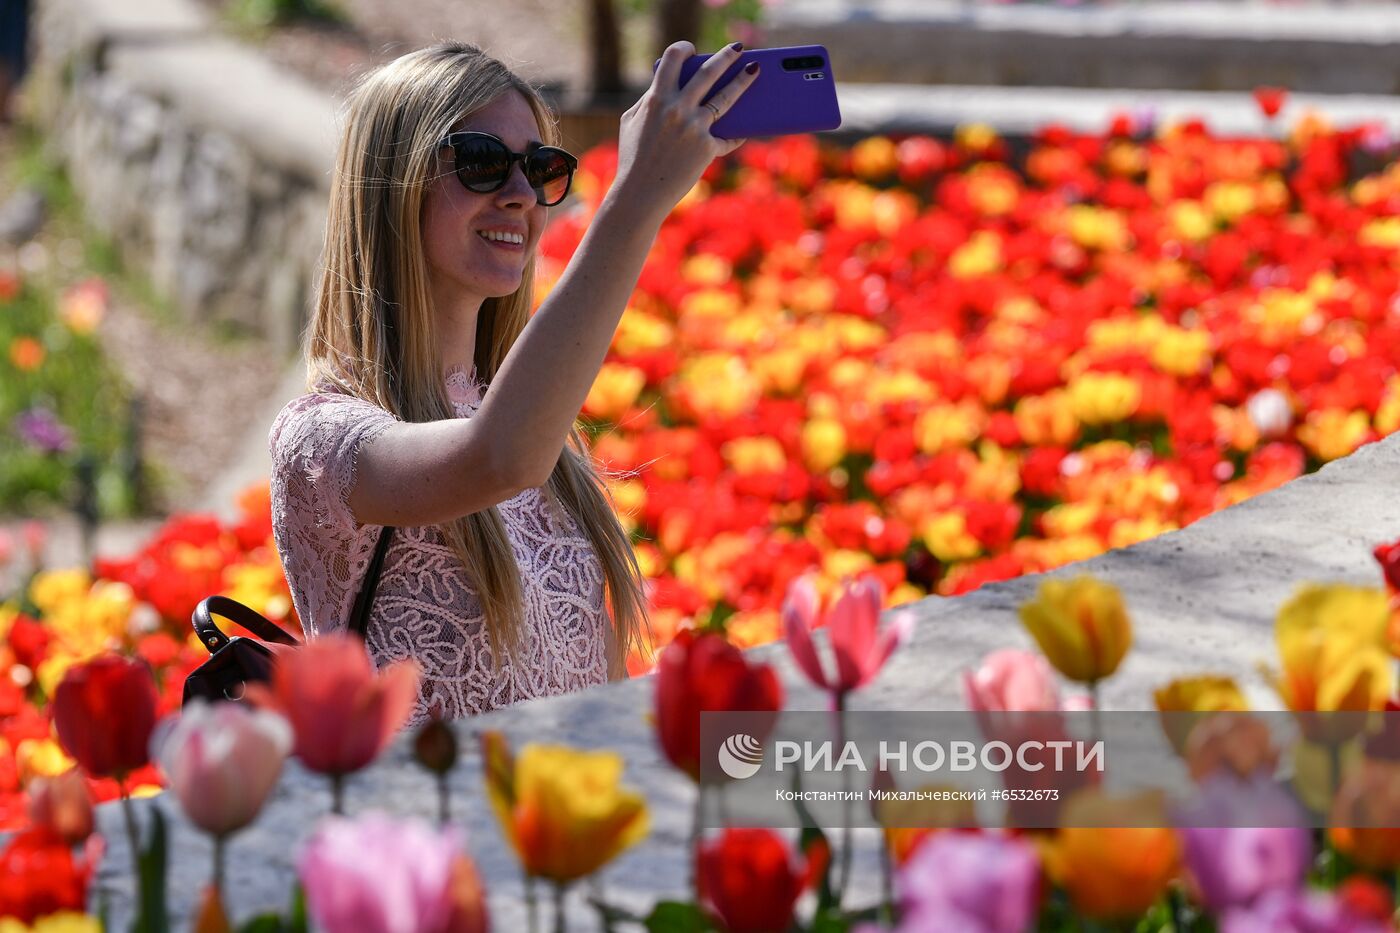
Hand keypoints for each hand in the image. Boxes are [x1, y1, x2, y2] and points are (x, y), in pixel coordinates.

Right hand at [609, 41, 758, 217]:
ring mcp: (694, 128)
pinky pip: (726, 138)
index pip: (672, 58)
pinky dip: (735, 135)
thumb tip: (668, 87)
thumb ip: (648, 101)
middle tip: (739, 48)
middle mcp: (677, 109)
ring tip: (755, 71)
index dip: (683, 49)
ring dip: (743, 81)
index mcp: (656, 99)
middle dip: (726, 56)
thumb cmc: (633, 158)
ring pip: (726, 98)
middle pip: (708, 72)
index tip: (692, 49)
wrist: (640, 194)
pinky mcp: (707, 148)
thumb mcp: (630, 122)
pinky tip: (746, 130)